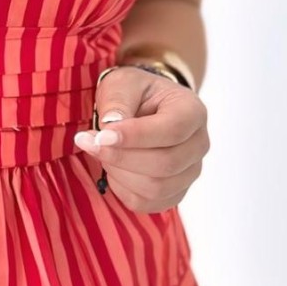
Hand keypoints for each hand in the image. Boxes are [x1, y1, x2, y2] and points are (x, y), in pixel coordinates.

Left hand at [73, 67, 208, 213]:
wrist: (147, 107)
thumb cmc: (136, 92)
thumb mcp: (123, 82)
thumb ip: (118, 99)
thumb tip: (110, 125)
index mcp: (192, 111)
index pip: (171, 130)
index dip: (135, 137)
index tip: (100, 135)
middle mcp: (199, 145)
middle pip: (165, 164)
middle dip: (120, 157)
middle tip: (87, 142)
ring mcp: (190, 173)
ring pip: (156, 188)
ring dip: (119, 173)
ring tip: (98, 151)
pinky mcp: (174, 193)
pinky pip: (147, 203)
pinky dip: (122, 189)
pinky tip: (111, 168)